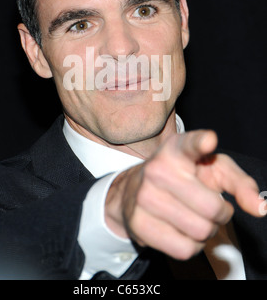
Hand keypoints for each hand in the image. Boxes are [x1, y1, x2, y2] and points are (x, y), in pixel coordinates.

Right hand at [105, 130, 262, 259]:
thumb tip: (260, 208)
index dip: (200, 143)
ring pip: (199, 232)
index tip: (209, 141)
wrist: (136, 189)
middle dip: (220, 214)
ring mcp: (144, 197)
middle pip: (211, 209)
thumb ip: (240, 184)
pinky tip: (182, 229)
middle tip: (210, 206)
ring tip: (195, 216)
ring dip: (206, 231)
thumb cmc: (182, 176)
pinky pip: (184, 249)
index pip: (189, 144)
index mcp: (177, 149)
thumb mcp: (213, 169)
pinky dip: (191, 246)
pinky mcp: (138, 223)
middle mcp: (157, 169)